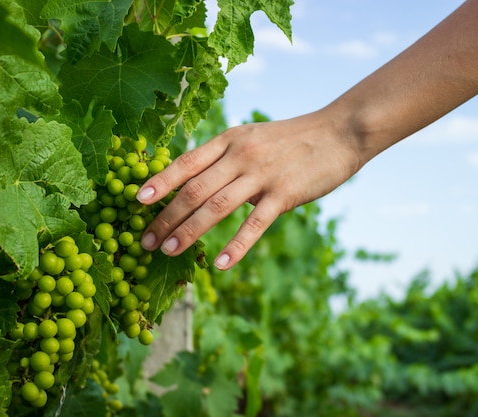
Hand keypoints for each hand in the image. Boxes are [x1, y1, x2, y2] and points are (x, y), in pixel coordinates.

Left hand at [136, 110, 360, 269]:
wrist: (339, 132)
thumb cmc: (294, 140)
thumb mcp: (254, 138)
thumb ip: (227, 157)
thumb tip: (198, 181)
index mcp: (230, 140)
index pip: (186, 163)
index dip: (160, 182)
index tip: (137, 202)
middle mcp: (240, 156)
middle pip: (193, 190)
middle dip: (165, 217)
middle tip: (144, 241)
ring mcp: (262, 175)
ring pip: (216, 207)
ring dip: (188, 232)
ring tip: (168, 252)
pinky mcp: (284, 195)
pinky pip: (254, 224)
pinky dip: (236, 245)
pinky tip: (221, 264)